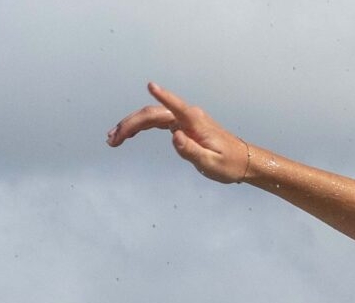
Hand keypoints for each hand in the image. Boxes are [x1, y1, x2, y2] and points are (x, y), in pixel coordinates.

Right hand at [106, 82, 247, 184]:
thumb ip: (192, 150)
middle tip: (113, 139)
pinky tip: (129, 133)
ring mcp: (183, 119)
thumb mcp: (211, 163)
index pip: (175, 106)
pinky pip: (156, 122)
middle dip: (131, 124)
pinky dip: (141, 127)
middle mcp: (187, 116)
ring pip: (151, 117)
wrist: (242, 161)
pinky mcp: (181, 125)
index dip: (162, 96)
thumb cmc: (229, 164)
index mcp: (195, 121)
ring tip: (114, 138)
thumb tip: (174, 137)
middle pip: (153, 114)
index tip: (151, 85)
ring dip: (131, 125)